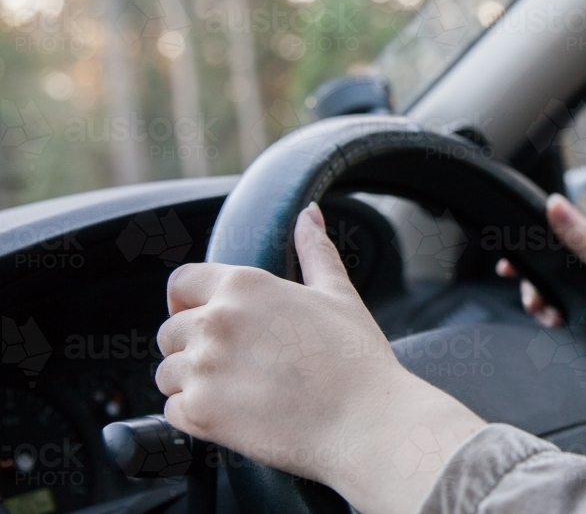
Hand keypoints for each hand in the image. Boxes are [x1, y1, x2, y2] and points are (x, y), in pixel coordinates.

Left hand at [156, 203, 484, 513]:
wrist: (365, 422)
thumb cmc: (356, 359)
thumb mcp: (338, 294)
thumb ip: (314, 250)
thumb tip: (308, 215)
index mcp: (244, 286)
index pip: (181, 282)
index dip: (190, 301)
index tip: (205, 316)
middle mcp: (215, 322)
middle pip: (170, 331)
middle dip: (194, 346)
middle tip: (237, 362)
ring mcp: (203, 368)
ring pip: (168, 372)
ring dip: (193, 382)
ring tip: (239, 390)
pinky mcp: (200, 413)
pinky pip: (173, 410)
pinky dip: (196, 414)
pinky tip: (235, 414)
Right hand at [500, 194, 585, 394]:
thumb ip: (580, 237)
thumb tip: (553, 202)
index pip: (564, 235)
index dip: (537, 252)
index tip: (511, 267)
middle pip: (560, 264)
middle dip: (541, 284)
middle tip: (533, 303)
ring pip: (567, 287)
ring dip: (550, 302)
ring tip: (547, 317)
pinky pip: (579, 305)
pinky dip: (566, 314)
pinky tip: (561, 324)